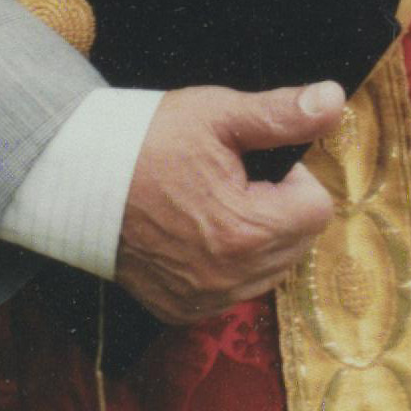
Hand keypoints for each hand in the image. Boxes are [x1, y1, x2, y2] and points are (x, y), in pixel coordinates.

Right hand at [113, 81, 347, 326]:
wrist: (75, 177)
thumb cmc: (146, 140)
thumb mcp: (218, 114)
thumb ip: (283, 114)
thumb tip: (336, 101)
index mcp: (248, 231)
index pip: (317, 208)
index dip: (292, 177)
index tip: (253, 164)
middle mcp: (231, 278)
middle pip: (298, 242)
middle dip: (278, 208)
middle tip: (230, 180)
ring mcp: (204, 300)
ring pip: (270, 269)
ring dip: (257, 238)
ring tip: (212, 203)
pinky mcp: (181, 310)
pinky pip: (233, 290)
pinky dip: (227, 264)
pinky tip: (196, 232)